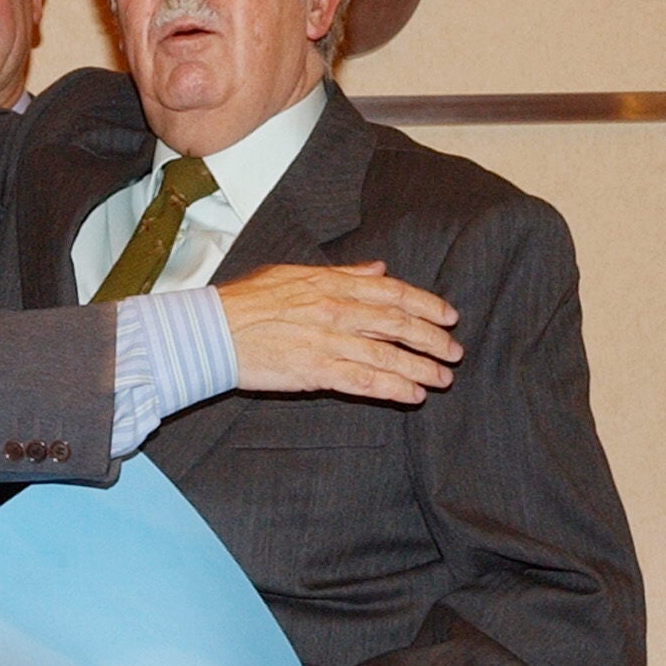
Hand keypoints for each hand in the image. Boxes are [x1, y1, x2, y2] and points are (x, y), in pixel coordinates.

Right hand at [217, 261, 460, 403]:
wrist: (212, 330)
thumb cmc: (245, 301)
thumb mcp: (292, 273)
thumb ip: (341, 273)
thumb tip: (377, 269)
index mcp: (331, 283)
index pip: (393, 292)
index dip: (426, 304)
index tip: (449, 316)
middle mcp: (336, 310)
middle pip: (398, 324)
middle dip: (432, 339)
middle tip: (454, 352)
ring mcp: (328, 341)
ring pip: (389, 355)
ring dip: (421, 368)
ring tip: (441, 379)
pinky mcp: (316, 371)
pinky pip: (365, 381)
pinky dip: (393, 389)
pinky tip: (413, 396)